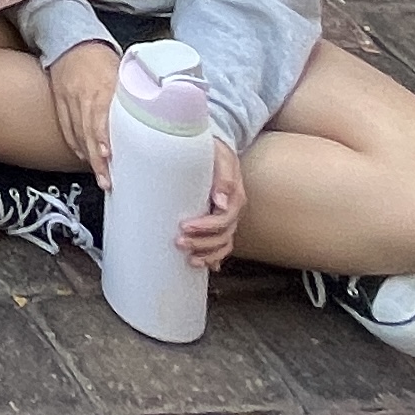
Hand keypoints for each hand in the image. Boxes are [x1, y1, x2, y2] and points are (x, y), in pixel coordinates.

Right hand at [50, 43, 119, 179]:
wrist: (69, 41)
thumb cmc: (99, 56)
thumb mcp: (119, 68)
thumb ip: (132, 91)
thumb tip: (155, 111)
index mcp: (101, 85)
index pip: (100, 115)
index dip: (102, 136)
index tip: (108, 155)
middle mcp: (83, 95)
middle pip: (88, 132)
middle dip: (98, 159)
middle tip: (108, 180)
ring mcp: (68, 100)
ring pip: (77, 134)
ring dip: (89, 157)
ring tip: (101, 177)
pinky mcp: (59, 103)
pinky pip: (66, 128)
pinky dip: (75, 144)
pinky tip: (84, 157)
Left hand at [177, 134, 248, 267]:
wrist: (216, 148)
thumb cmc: (216, 151)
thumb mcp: (220, 157)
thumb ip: (222, 178)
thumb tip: (221, 202)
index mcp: (235, 197)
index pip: (223, 219)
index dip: (205, 226)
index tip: (184, 226)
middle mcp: (233, 210)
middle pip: (222, 236)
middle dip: (201, 243)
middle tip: (179, 242)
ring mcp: (228, 218)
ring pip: (223, 244)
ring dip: (207, 254)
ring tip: (189, 258)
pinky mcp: (220, 222)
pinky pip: (221, 245)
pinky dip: (214, 257)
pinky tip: (202, 265)